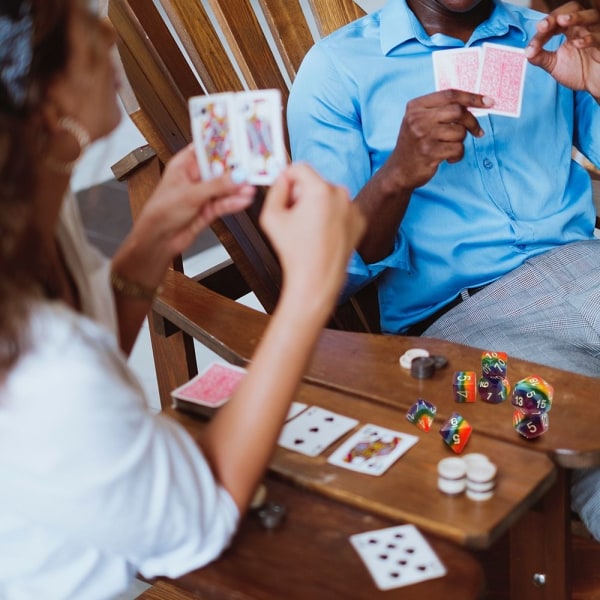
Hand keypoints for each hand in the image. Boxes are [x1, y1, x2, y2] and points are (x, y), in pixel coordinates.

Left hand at [138, 144, 255, 257]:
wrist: (159, 239)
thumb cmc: (160, 213)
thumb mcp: (190, 194)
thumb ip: (216, 186)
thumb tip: (236, 177)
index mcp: (184, 165)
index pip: (207, 150)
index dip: (223, 146)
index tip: (239, 143)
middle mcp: (194, 178)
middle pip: (220, 169)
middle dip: (235, 170)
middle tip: (251, 168)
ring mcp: (203, 194)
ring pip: (224, 188)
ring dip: (237, 189)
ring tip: (250, 188)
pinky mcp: (208, 210)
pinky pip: (224, 203)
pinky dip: (234, 202)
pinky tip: (243, 200)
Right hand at [260, 163, 364, 305]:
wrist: (317, 279)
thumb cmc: (295, 252)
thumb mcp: (271, 217)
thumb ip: (275, 190)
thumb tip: (282, 179)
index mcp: (319, 190)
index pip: (300, 167)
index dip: (287, 177)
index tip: (283, 188)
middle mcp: (340, 194)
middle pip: (315, 182)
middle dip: (302, 194)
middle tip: (294, 217)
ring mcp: (352, 208)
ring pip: (328, 196)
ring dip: (317, 206)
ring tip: (308, 230)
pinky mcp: (359, 221)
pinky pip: (341, 210)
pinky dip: (331, 217)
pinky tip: (322, 235)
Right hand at [385, 90, 491, 191]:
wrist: (399, 171)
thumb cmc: (414, 145)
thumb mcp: (419, 121)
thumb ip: (439, 110)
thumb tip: (472, 104)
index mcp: (415, 107)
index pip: (450, 95)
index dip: (472, 97)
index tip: (488, 101)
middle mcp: (417, 119)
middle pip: (458, 111)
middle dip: (472, 122)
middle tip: (477, 131)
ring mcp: (423, 136)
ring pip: (460, 132)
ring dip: (461, 141)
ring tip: (450, 147)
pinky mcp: (430, 153)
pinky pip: (458, 149)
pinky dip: (458, 155)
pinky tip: (448, 158)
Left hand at [526, 0, 599, 97]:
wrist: (594, 85)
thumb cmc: (578, 71)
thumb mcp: (554, 65)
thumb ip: (540, 57)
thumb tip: (527, 52)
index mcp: (571, 29)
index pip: (555, 21)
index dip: (543, 30)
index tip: (532, 46)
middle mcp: (584, 27)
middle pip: (574, 9)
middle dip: (558, 15)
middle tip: (544, 26)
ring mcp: (596, 34)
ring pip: (591, 17)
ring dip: (576, 17)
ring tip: (563, 21)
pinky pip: (599, 38)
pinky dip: (589, 39)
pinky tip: (577, 43)